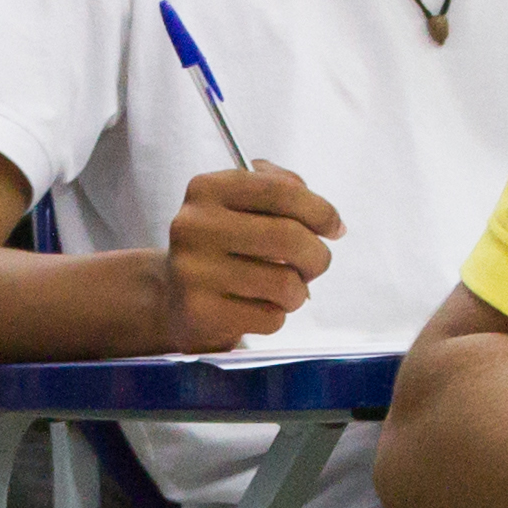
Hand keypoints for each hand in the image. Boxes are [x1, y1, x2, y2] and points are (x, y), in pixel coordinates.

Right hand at [144, 164, 343, 350]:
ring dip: (298, 291)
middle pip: (289, 237)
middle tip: (314, 264)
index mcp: (207, 189)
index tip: (334, 227)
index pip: (281, 191)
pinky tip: (256, 309)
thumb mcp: (239, 203)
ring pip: (285, 283)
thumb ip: (282, 189)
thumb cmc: (220, 247)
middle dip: (317, 256)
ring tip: (283, 289)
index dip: (320, 210)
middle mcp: (194, 226)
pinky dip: (276, 316)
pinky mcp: (201, 313)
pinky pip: (270, 317)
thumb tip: (329, 220)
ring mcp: (194, 271)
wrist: (172, 297)